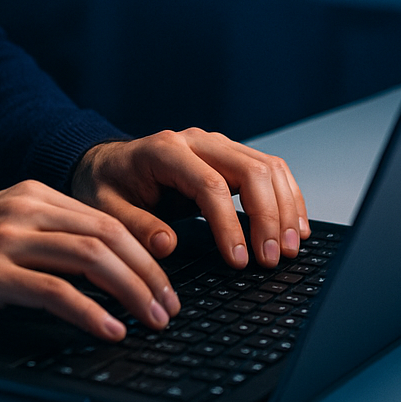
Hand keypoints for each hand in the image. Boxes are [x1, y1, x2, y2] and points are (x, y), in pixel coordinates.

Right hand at [0, 180, 180, 340]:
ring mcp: (6, 238)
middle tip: (170, 307)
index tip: (165, 284)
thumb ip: (47, 240)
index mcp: (31, 195)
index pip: (106, 219)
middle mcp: (23, 209)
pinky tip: (110, 328)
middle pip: (107, 234)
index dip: (144, 252)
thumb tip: (104, 272)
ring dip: (131, 291)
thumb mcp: (2, 233)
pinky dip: (90, 311)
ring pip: (90, 257)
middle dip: (148, 273)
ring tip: (152, 320)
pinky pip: (54, 290)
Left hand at [72, 130, 308, 269]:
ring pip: (268, 167)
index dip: (230, 224)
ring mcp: (217, 145)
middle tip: (273, 260)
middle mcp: (197, 141)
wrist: (107, 165)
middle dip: (268, 218)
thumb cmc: (106, 187)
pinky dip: (287, 197)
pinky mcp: (230, 157)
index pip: (210, 185)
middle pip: (250, 171)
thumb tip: (167, 245)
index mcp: (165, 150)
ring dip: (285, 209)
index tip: (240, 261)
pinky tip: (295, 226)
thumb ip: (134, 226)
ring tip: (290, 249)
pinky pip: (270, 170)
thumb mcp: (105, 209)